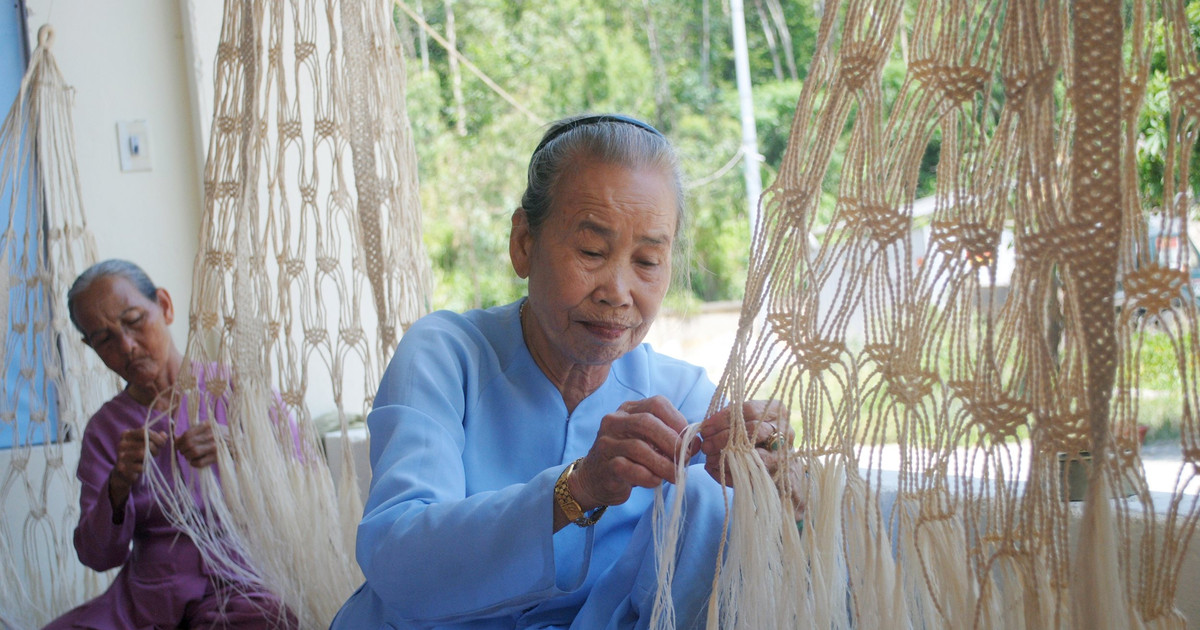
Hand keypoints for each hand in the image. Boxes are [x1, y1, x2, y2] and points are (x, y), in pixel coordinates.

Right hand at [109, 428, 167, 508]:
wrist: (123, 473)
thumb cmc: (137, 455)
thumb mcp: (146, 444)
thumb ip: (156, 438)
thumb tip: (164, 435)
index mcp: (126, 434)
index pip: (144, 431)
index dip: (156, 437)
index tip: (162, 443)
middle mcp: (122, 443)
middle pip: (145, 443)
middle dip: (156, 449)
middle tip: (156, 453)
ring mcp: (120, 456)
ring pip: (142, 453)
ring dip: (150, 457)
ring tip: (149, 459)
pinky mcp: (122, 468)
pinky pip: (140, 466)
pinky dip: (145, 467)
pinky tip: (143, 467)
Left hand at [176, 422, 225, 468]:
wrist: (240, 443)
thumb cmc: (222, 435)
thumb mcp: (211, 427)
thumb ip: (195, 430)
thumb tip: (176, 438)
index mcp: (208, 425)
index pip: (187, 434)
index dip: (179, 441)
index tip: (177, 445)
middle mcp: (211, 435)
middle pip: (188, 443)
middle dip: (182, 449)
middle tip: (182, 452)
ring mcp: (215, 446)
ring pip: (193, 452)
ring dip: (187, 456)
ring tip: (189, 457)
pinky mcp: (217, 457)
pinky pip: (199, 462)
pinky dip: (194, 463)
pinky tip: (194, 462)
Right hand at [569, 396, 690, 510]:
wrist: (594, 480)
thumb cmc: (629, 459)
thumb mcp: (650, 444)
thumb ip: (671, 439)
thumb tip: (697, 443)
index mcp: (629, 410)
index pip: (657, 404)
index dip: (678, 421)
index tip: (690, 441)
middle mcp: (614, 421)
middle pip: (647, 423)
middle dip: (672, 442)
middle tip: (686, 459)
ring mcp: (606, 442)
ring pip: (638, 447)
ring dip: (663, 464)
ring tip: (676, 475)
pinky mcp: (604, 465)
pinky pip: (628, 468)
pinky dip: (647, 476)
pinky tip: (655, 481)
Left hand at [698, 400, 792, 484]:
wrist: (783, 466)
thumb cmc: (760, 439)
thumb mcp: (749, 422)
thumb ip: (732, 418)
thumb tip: (707, 426)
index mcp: (776, 411)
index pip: (748, 410)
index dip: (723, 419)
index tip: (705, 427)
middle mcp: (783, 430)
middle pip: (751, 430)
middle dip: (722, 437)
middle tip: (705, 444)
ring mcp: (782, 453)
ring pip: (751, 452)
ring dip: (725, 456)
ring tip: (709, 458)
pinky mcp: (777, 473)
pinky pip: (749, 472)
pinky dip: (729, 471)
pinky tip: (715, 469)